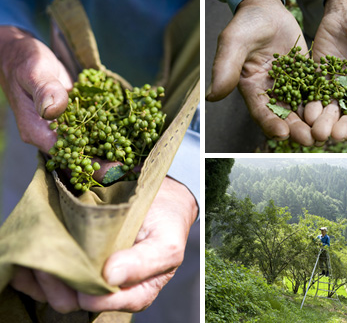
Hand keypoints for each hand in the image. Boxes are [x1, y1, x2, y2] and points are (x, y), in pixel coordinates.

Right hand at [0, 26, 136, 180]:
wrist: (23, 55)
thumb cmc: (26, 60)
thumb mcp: (34, 71)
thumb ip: (44, 90)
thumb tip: (54, 110)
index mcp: (37, 130)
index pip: (68, 156)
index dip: (93, 164)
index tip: (118, 168)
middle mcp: (51, 135)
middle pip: (82, 159)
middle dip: (109, 166)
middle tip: (136, 168)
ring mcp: (64, 129)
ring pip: (90, 149)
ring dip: (113, 154)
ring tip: (138, 159)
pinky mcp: (74, 121)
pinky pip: (93, 134)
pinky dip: (111, 137)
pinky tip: (132, 139)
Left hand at [10, 176, 197, 312]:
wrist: (159, 196)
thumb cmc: (167, 222)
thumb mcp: (166, 242)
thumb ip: (145, 262)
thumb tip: (110, 279)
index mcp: (135, 290)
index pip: (109, 304)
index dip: (93, 295)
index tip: (83, 273)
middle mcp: (109, 287)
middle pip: (78, 300)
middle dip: (61, 285)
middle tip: (52, 259)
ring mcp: (89, 274)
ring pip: (58, 291)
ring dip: (43, 276)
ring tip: (40, 251)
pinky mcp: (73, 261)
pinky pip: (44, 279)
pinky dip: (30, 272)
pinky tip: (25, 262)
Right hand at [206, 0, 315, 145]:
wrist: (267, 10)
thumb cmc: (247, 24)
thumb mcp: (233, 42)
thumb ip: (225, 68)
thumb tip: (211, 96)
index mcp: (251, 89)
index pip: (261, 112)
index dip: (270, 124)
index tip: (282, 134)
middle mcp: (270, 92)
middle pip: (284, 116)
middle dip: (296, 130)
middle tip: (310, 140)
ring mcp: (289, 86)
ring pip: (301, 109)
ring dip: (312, 123)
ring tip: (324, 133)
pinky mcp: (305, 77)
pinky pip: (315, 93)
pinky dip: (323, 104)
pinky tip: (335, 112)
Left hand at [306, 0, 346, 142]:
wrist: (345, 14)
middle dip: (341, 127)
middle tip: (334, 135)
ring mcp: (333, 88)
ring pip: (328, 111)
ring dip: (323, 123)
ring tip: (318, 131)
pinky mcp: (316, 81)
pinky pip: (312, 97)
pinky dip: (309, 107)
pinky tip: (305, 114)